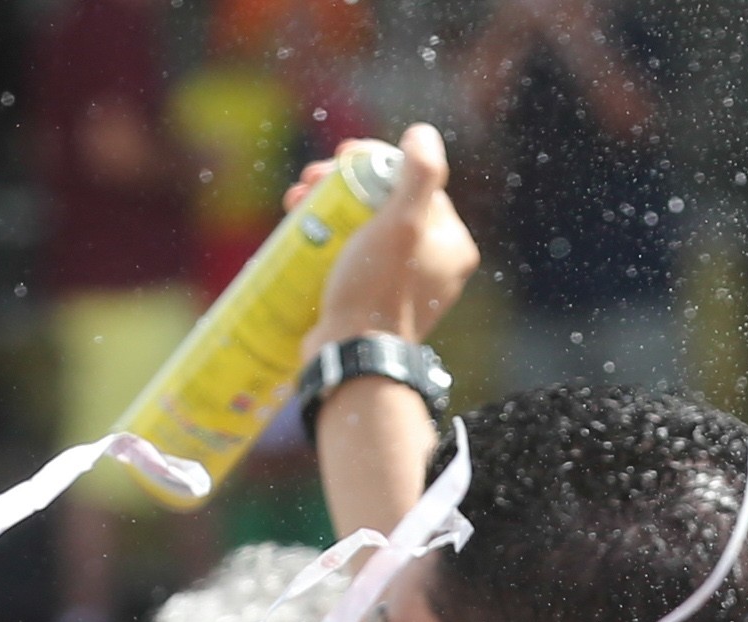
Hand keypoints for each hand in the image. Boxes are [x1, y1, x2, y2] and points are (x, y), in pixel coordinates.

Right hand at [303, 123, 478, 356]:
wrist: (353, 360)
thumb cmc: (377, 291)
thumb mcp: (401, 223)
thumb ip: (420, 174)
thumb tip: (422, 135)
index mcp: (452, 245)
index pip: (414, 184)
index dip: (374, 162)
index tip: (340, 158)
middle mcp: (435, 268)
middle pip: (386, 206)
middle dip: (344, 186)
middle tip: (309, 181)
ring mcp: (404, 290)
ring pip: (366, 231)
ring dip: (329, 209)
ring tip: (295, 204)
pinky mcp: (373, 307)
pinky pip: (353, 261)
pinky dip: (328, 242)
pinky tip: (301, 233)